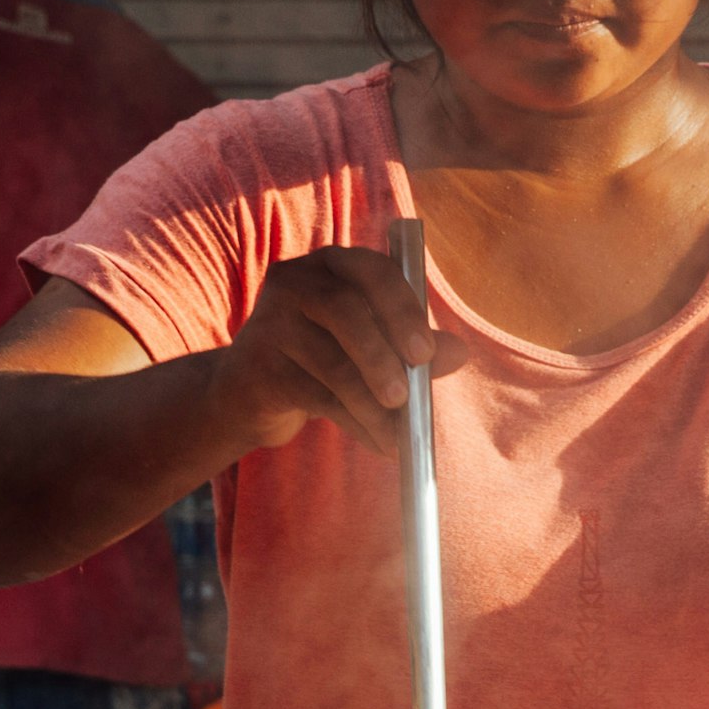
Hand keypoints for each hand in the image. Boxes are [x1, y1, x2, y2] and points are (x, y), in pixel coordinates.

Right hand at [212, 245, 469, 455]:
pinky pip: (315, 394)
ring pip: (332, 361)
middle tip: (407, 395)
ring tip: (399, 435)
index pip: (372, 271)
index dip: (402, 309)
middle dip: (383, 355)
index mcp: (332, 265)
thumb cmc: (320, 362)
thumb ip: (411, 346)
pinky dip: (355, 422)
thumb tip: (459, 351)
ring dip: (372, 403)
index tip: (424, 352)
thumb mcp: (370, 349)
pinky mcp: (257, 365)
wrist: (249, 394)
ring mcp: (270, 321)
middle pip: (343, 309)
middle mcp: (295, 281)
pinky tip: (379, 443)